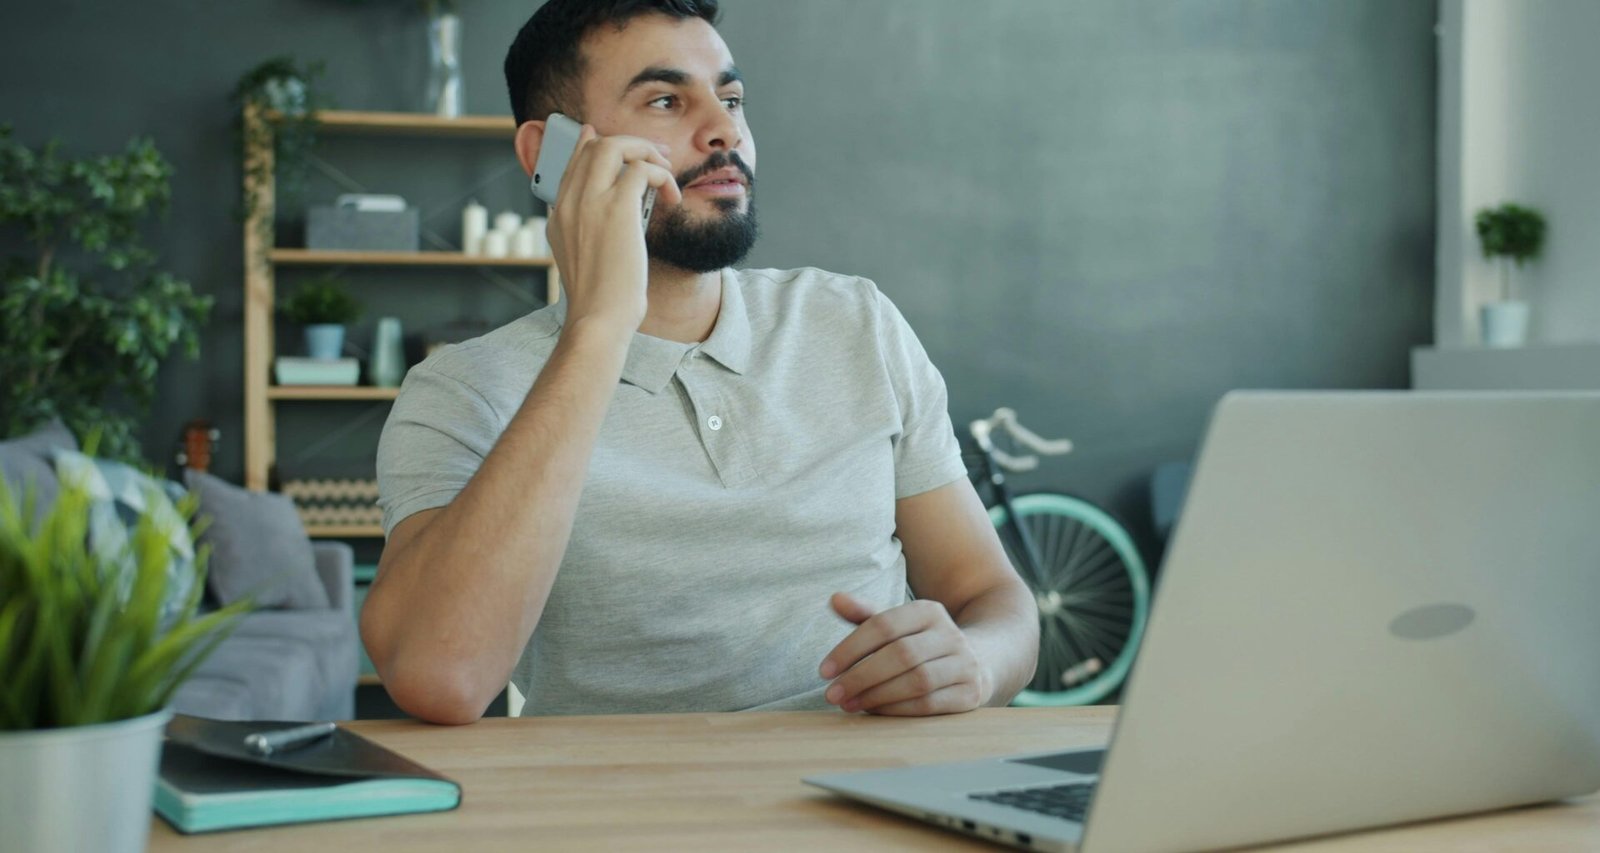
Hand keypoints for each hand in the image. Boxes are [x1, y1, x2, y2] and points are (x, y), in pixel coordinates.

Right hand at [544, 125, 681, 333]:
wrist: (599, 317)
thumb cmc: (598, 299)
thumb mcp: (580, 261)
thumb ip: (584, 232)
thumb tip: (607, 220)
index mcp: (558, 215)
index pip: (572, 162)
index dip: (590, 144)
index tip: (603, 137)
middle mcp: (569, 201)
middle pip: (594, 145)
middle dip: (629, 144)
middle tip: (655, 158)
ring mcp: (590, 200)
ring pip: (616, 145)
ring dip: (646, 152)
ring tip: (665, 172)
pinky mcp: (618, 207)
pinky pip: (642, 168)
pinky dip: (662, 176)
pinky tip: (671, 197)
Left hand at [819, 592, 992, 715]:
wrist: (982, 660)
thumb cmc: (923, 643)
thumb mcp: (897, 625)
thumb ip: (865, 615)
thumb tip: (834, 599)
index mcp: (928, 611)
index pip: (883, 625)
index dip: (850, 648)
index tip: (824, 670)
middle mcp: (950, 634)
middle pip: (900, 654)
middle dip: (861, 676)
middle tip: (832, 694)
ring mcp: (964, 664)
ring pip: (917, 681)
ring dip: (877, 696)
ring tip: (850, 704)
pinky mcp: (970, 693)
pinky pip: (930, 704)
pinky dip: (897, 710)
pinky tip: (875, 713)